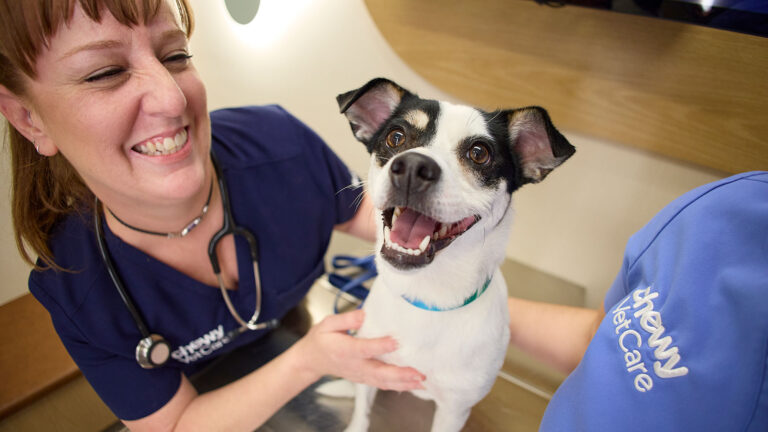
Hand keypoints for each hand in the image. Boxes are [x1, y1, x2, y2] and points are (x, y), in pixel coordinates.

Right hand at [295, 309, 425, 390]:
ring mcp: (361, 375)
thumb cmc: (321, 340)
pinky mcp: (365, 379)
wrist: (312, 360)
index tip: (395, 341)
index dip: (379, 346)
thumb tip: (364, 314)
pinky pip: (383, 384)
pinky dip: (400, 386)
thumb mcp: (328, 324)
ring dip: (404, 382)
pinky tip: (414, 384)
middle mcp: (355, 365)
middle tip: (417, 372)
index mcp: (345, 350)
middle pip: (379, 372)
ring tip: (422, 380)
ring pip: (384, 382)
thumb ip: (346, 319)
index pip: (364, 349)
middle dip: (400, 373)